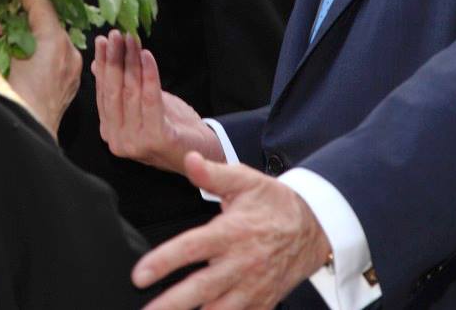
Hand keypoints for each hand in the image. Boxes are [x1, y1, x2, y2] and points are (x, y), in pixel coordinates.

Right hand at [5, 0, 81, 138]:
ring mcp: (72, 69)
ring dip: (34, 37)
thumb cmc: (8, 100)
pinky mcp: (70, 84)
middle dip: (25, 19)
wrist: (26, 138)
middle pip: (48, 22)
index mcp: (53, 41)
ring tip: (10, 43)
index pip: (41, 3)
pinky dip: (42, 54)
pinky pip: (57, 58)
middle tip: (4, 19)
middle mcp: (68, 51)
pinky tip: (23, 61)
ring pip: (54, 40)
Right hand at [95, 30, 220, 172]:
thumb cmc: (171, 125)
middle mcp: (117, 140)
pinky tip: (147, 56)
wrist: (202, 152)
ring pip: (131, 93)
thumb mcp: (141, 104)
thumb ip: (120, 88)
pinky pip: (150, 100)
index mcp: (110, 131)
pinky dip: (149, 75)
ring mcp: (134, 143)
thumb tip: (97, 65)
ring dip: (131, 62)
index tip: (102, 40)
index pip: (102, 92)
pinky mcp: (155, 139)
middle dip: (114, 59)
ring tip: (132, 40)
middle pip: (113, 91)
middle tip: (116, 35)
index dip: (102, 65)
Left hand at [134, 152, 331, 309]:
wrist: (316, 227)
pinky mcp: (263, 302)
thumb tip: (189, 160)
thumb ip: (213, 174)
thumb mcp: (246, 180)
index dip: (163, 262)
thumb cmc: (276, 203)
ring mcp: (253, 288)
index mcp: (232, 233)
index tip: (139, 274)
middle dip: (171, 304)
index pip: (192, 249)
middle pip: (200, 289)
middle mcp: (241, 264)